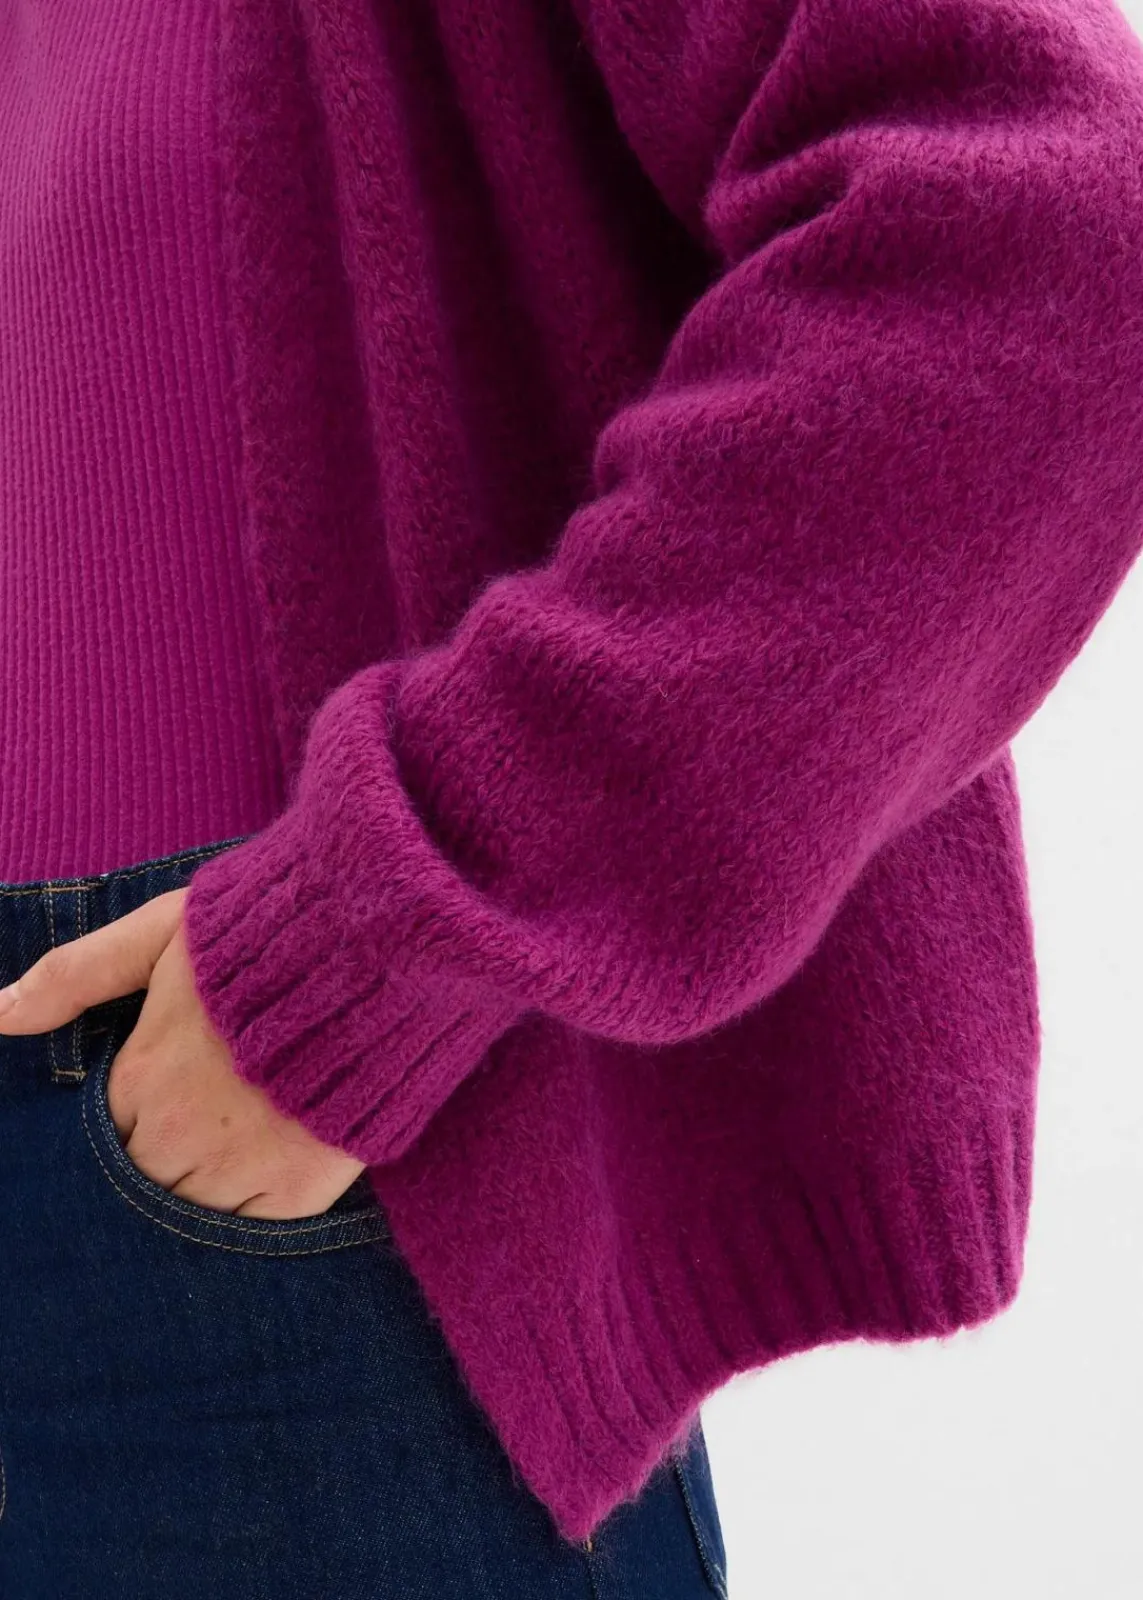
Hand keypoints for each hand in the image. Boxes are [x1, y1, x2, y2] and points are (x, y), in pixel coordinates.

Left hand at [0, 888, 366, 1217]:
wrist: (382, 950)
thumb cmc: (271, 932)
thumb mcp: (165, 930)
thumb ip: (79, 973)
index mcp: (143, 1074)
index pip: (107, 1131)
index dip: (137, 1115)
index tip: (165, 1099)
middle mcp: (179, 1134)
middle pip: (143, 1180)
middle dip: (164, 1157)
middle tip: (204, 1129)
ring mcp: (239, 1169)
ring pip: (191, 1213)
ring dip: (205, 1189)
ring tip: (236, 1151)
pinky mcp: (299, 1190)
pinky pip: (254, 1230)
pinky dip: (256, 1209)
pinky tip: (271, 1172)